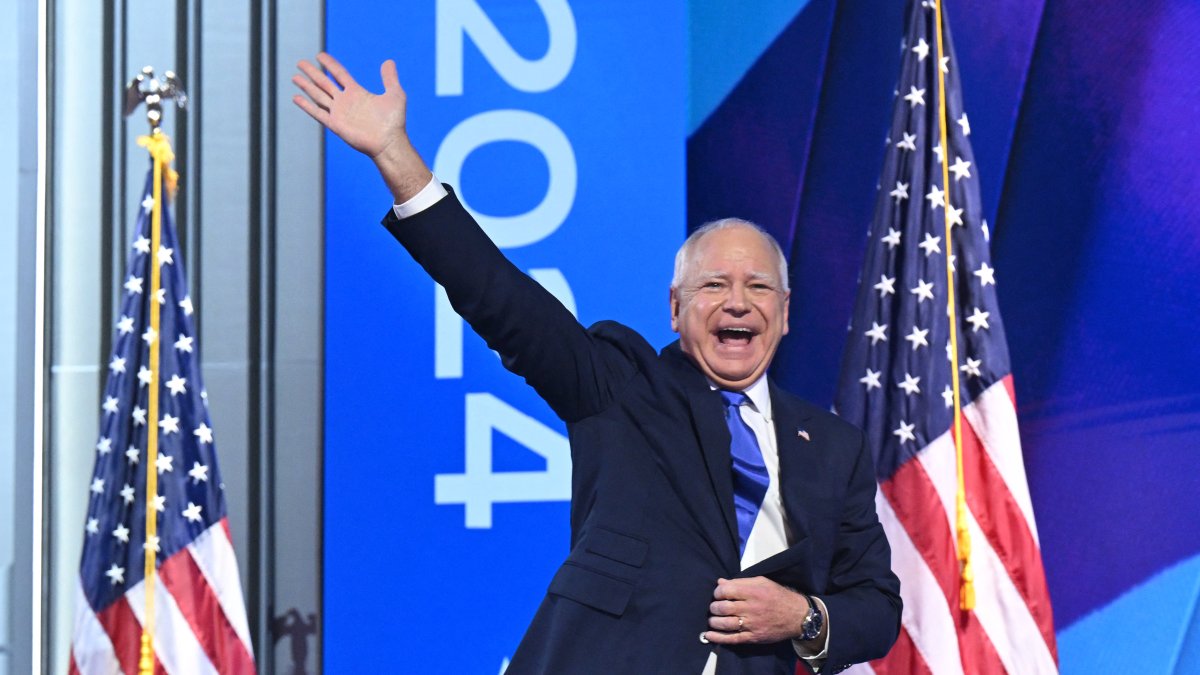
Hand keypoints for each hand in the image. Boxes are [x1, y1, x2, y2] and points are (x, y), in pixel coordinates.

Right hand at [292, 53, 430, 201]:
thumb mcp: (395, 94)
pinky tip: (296, 98)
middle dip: (312, 73)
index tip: (319, 55)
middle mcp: (346, 101)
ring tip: (294, 77)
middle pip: (324, 83)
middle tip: (300, 63)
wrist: (389, 142)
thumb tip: (389, 61)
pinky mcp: (336, 125)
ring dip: (306, 86)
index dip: (330, 64)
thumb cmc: (394, 122)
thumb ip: (390, 78)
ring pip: (318, 95)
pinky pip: (318, 113)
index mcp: (357, 93)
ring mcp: (339, 113)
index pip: (339, 74)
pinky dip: (307, 106)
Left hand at [702, 576, 807, 644]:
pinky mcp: (753, 637)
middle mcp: (752, 608)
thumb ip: (740, 582)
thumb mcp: (762, 582)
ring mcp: (752, 624)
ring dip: (714, 621)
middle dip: (714, 607)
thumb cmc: (778, 597)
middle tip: (714, 606)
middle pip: (723, 608)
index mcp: (753, 591)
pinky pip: (733, 638)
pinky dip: (718, 638)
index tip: (717, 594)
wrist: (797, 616)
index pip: (726, 591)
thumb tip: (720, 582)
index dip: (717, 592)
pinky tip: (709, 635)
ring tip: (712, 619)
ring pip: (725, 624)